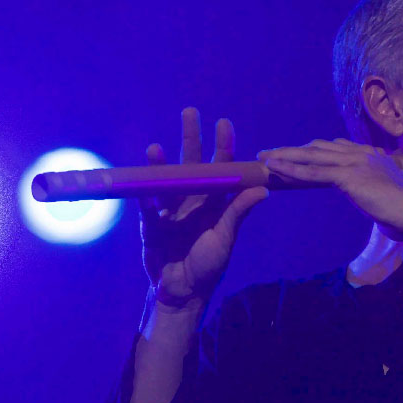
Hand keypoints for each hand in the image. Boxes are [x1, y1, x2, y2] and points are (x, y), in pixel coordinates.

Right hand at [139, 107, 268, 309]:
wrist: (182, 290)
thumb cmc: (209, 264)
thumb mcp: (226, 238)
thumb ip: (238, 212)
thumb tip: (262, 189)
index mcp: (214, 200)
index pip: (220, 167)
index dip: (223, 145)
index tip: (224, 123)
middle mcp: (192, 198)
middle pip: (191, 162)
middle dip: (190, 137)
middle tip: (190, 112)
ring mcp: (169, 208)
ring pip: (164, 179)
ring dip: (160, 163)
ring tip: (156, 148)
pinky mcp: (150, 223)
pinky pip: (145, 204)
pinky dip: (143, 192)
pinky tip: (141, 177)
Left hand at [257, 139, 402, 241]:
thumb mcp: (389, 197)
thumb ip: (378, 193)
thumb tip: (379, 204)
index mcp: (371, 156)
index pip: (335, 148)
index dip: (312, 150)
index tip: (296, 153)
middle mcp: (361, 154)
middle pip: (318, 147)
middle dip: (293, 149)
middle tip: (271, 153)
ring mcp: (354, 163)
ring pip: (311, 156)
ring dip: (285, 155)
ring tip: (264, 158)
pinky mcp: (348, 177)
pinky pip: (313, 172)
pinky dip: (292, 169)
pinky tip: (275, 168)